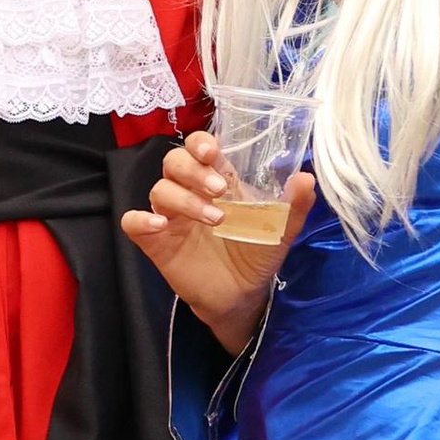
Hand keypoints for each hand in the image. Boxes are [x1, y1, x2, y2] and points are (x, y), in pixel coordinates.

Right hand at [121, 130, 313, 350]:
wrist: (242, 297)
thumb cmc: (256, 255)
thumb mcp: (280, 231)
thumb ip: (293, 206)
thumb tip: (307, 178)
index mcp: (218, 181)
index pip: (199, 148)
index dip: (200, 142)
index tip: (212, 151)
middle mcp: (190, 192)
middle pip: (174, 162)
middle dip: (194, 170)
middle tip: (219, 189)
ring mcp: (170, 216)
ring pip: (159, 189)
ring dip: (185, 199)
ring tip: (215, 219)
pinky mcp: (155, 241)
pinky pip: (132, 222)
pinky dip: (141, 219)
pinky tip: (160, 226)